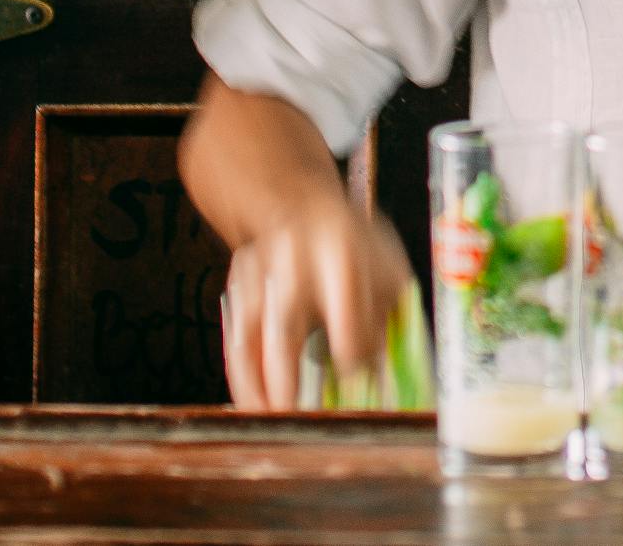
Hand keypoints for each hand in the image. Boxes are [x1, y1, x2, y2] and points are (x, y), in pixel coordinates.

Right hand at [220, 195, 412, 410]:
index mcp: (343, 253)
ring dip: (251, 382)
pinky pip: (235, 333)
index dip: (349, 350)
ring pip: (247, 333)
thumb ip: (386, 320)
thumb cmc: (353, 248)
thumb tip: (377, 381)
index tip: (351, 373)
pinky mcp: (238, 281)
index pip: (344, 312)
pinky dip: (241, 369)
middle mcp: (294, 261)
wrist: (299, 203)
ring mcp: (260, 271)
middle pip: (285, 324)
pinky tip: (251, 399)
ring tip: (263, 418)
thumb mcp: (387, 271)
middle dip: (283, 376)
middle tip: (289, 415)